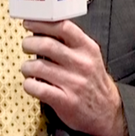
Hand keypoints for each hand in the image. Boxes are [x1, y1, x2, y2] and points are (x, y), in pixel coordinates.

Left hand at [20, 19, 128, 135]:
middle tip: (27, 46)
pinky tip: (32, 84)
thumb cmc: (93, 81)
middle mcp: (82, 64)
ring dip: (26, 66)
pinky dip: (28, 84)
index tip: (29, 23)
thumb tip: (43, 27)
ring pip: (37, 66)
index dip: (42, 23)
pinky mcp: (65, 101)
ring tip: (29, 68)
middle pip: (46, 44)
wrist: (107, 112)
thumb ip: (71, 42)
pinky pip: (36, 88)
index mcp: (88, 49)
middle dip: (29, 43)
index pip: (63, 27)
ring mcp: (74, 83)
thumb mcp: (90, 56)